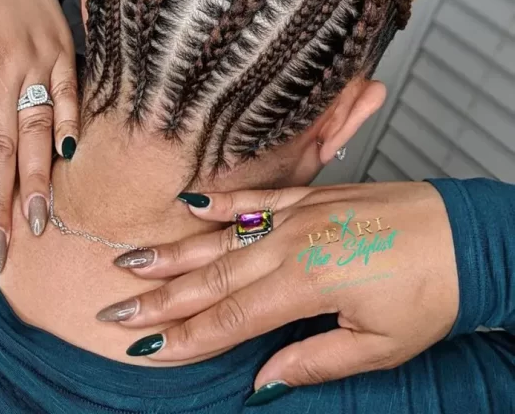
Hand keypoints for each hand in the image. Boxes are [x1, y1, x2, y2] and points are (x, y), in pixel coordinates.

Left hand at [0, 0, 78, 266]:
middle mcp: (0, 68)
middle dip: (0, 203)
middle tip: (3, 248)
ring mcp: (37, 59)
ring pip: (37, 130)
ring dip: (39, 177)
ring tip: (40, 219)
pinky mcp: (63, 50)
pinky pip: (70, 96)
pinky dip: (69, 126)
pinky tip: (69, 158)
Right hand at [100, 182, 458, 395]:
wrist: (466, 233)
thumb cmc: (432, 290)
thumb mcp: (381, 344)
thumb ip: (315, 360)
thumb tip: (263, 382)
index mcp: (308, 281)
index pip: (231, 315)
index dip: (184, 334)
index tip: (142, 345)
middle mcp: (293, 242)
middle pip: (213, 275)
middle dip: (160, 296)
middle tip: (114, 304)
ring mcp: (300, 214)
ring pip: (224, 235)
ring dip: (176, 250)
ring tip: (133, 257)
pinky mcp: (313, 197)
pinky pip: (258, 198)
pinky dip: (222, 201)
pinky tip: (192, 204)